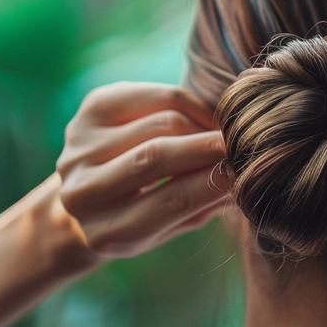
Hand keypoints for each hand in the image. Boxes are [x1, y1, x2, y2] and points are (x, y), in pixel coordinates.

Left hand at [57, 82, 227, 257]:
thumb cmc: (142, 214)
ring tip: (220, 133)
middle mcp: (84, 188)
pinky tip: (201, 116)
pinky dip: (187, 102)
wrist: (92, 193)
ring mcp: (81, 144)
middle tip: (241, 144)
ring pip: (159, 120)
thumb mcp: (170, 227)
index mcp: (106, 232)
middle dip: (208, 146)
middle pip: (157, 155)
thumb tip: (239, 174)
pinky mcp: (91, 108)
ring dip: (201, 124)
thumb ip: (201, 206)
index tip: (245, 171)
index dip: (215, 182)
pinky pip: (153, 94)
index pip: (172, 201)